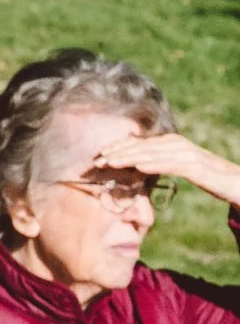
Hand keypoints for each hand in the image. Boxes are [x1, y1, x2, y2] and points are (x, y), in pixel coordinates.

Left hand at [92, 129, 239, 209]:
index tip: (98, 155)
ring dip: (129, 158)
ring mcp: (185, 153)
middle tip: (96, 160)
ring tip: (110, 162)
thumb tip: (140, 165)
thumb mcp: (180, 166)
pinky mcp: (194, 166)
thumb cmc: (206, 176)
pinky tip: (138, 167)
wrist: (235, 181)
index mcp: (171, 142)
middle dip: (117, 152)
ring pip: (151, 154)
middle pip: (141, 146)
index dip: (118, 148)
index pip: (139, 144)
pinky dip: (153, 164)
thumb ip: (162, 162)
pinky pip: (169, 164)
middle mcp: (176, 144)